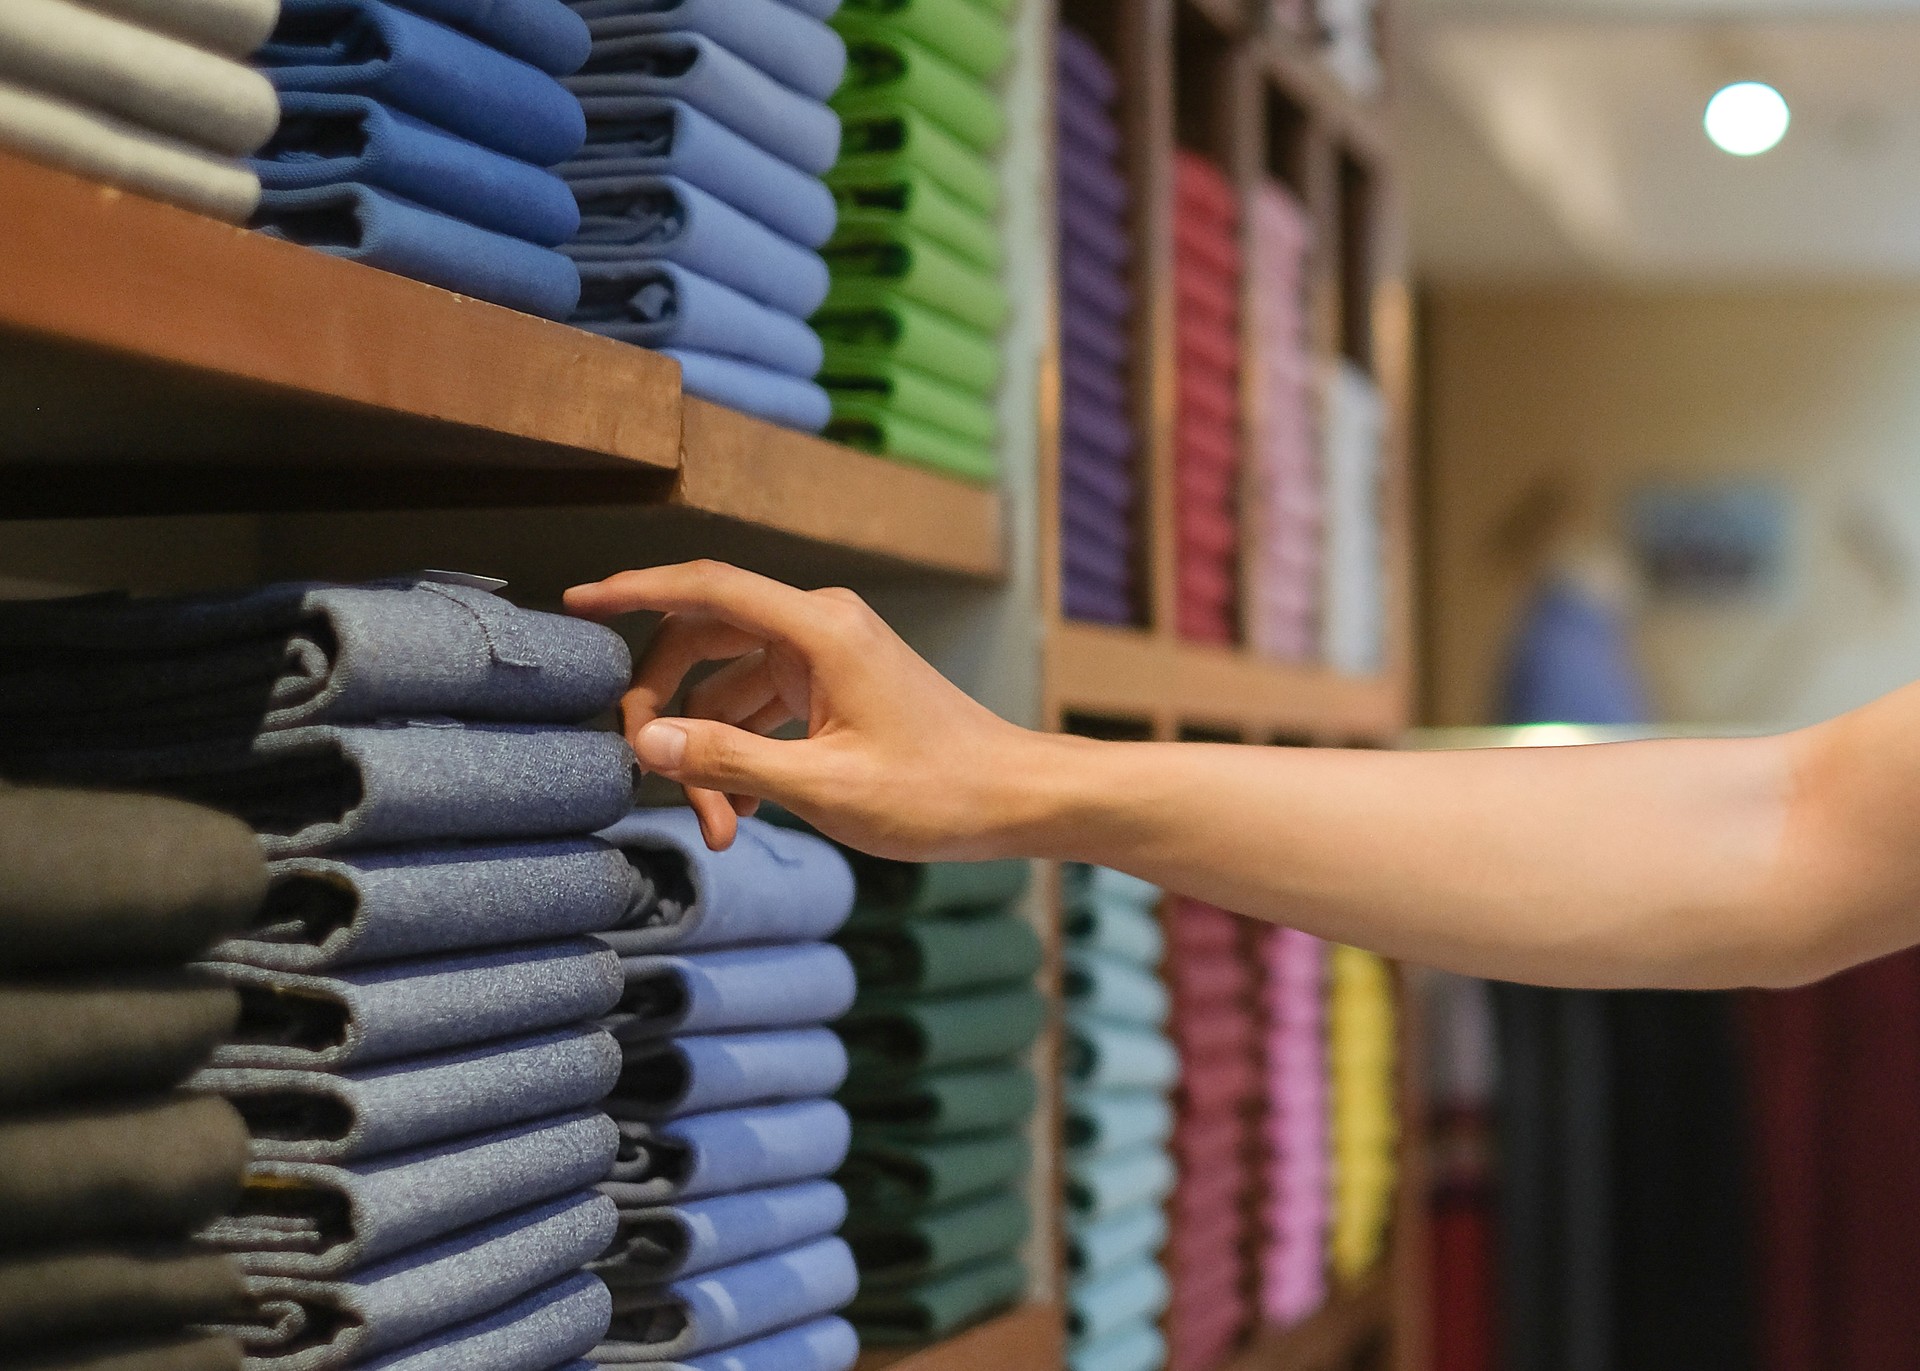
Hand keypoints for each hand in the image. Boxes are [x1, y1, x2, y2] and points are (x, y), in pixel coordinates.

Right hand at [565, 561, 1049, 853]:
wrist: (1015, 799)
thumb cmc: (935, 791)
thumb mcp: (822, 785)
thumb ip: (726, 757)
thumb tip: (644, 740)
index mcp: (818, 628)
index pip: (705, 588)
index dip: (634, 589)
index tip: (578, 602)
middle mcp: (819, 625)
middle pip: (703, 640)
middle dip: (667, 708)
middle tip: (646, 770)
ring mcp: (827, 655)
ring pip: (729, 686)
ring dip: (710, 751)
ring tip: (719, 827)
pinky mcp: (835, 687)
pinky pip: (762, 707)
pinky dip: (741, 752)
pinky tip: (739, 812)